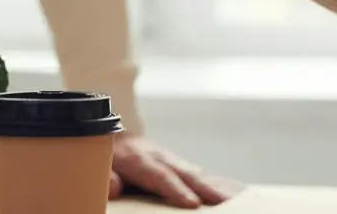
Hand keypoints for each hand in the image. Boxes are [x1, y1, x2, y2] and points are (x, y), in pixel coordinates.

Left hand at [110, 136, 232, 208]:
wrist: (110, 133)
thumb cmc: (104, 155)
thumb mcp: (97, 163)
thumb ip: (105, 175)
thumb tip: (114, 188)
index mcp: (136, 158)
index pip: (158, 176)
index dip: (175, 189)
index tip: (191, 203)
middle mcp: (158, 155)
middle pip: (185, 173)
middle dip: (206, 189)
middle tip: (227, 202)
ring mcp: (171, 158)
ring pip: (198, 173)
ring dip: (219, 186)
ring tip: (240, 198)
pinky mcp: (179, 164)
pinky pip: (201, 174)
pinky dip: (220, 182)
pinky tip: (237, 191)